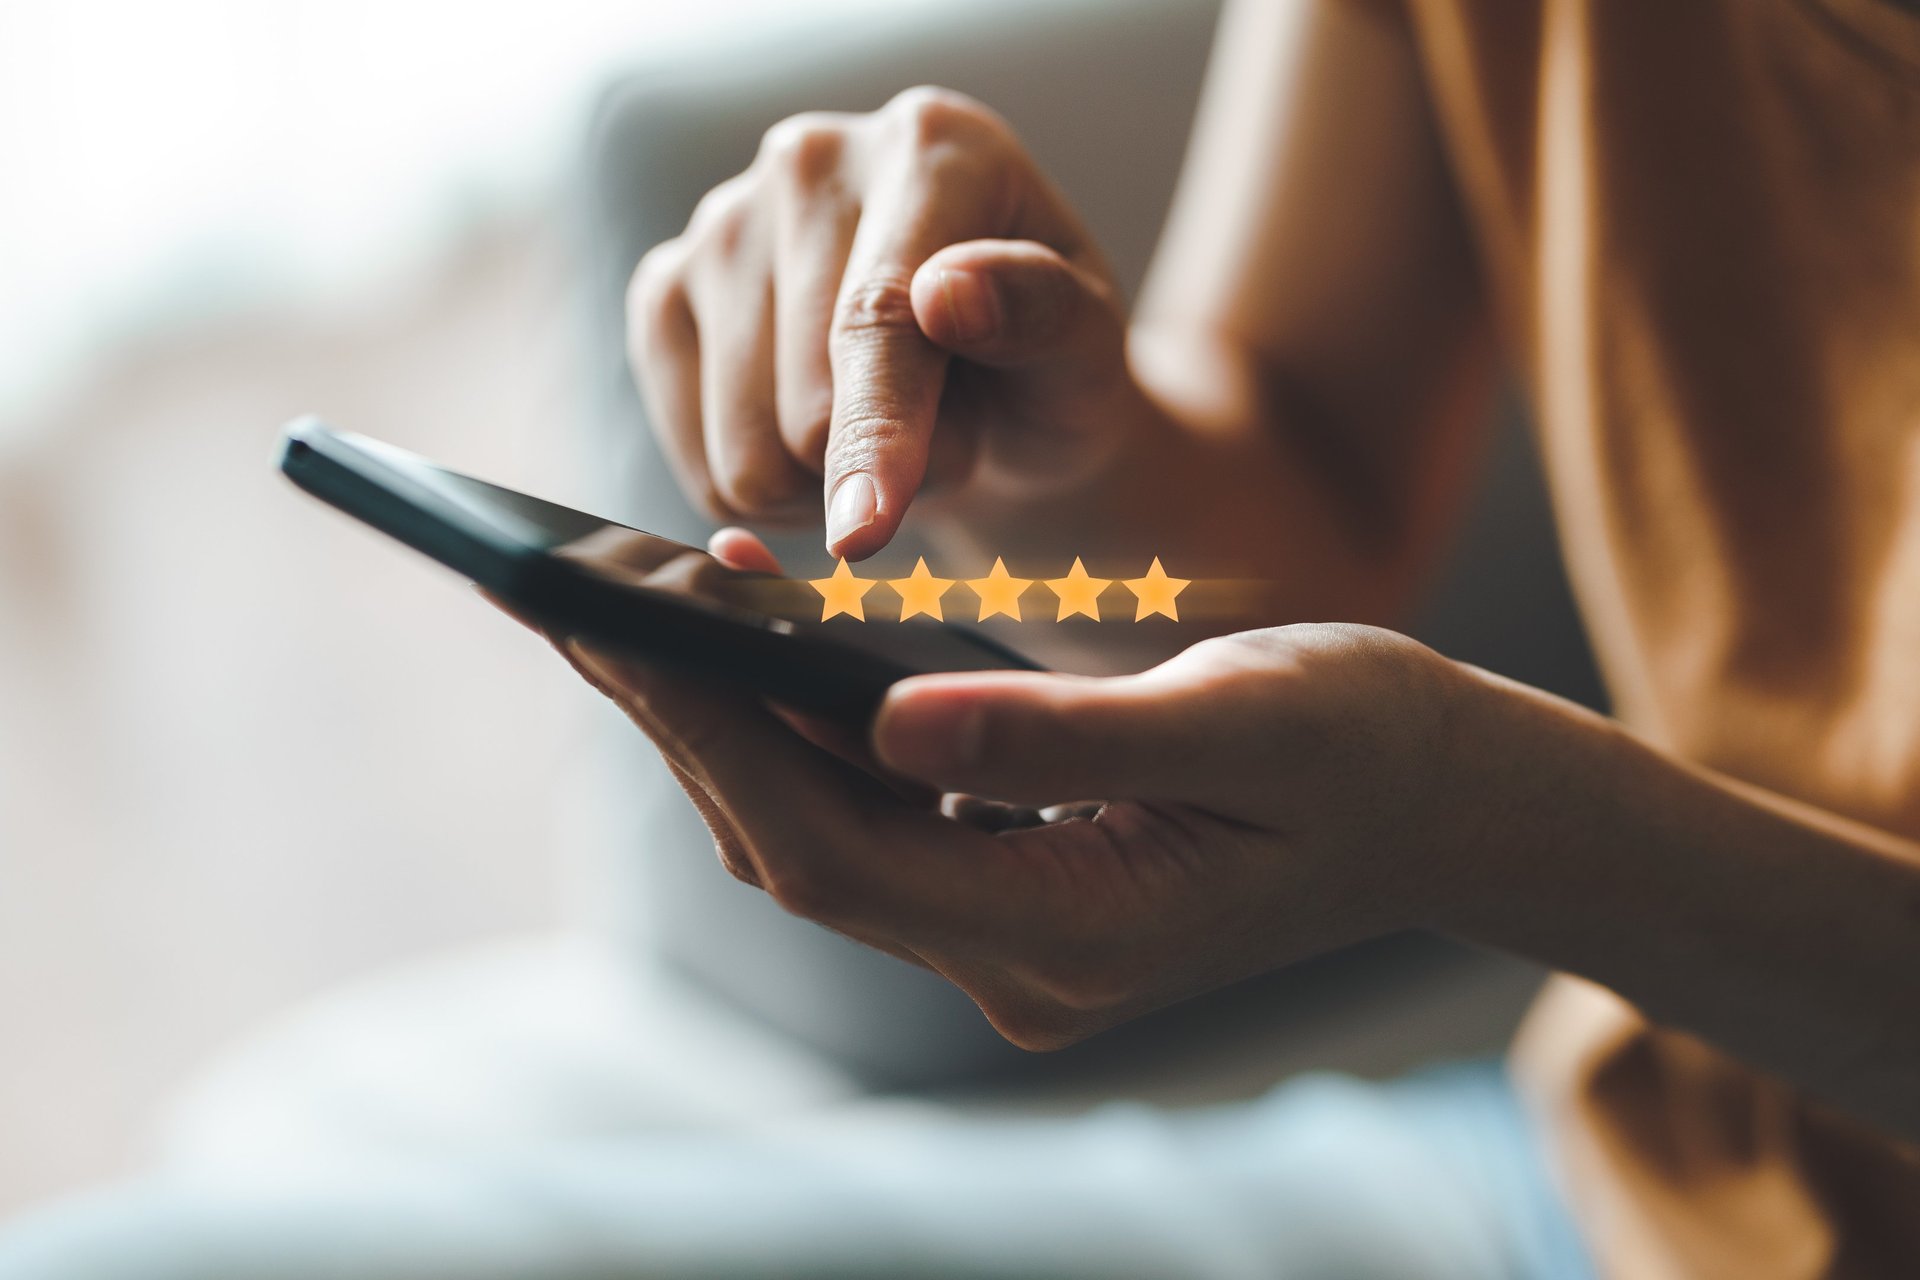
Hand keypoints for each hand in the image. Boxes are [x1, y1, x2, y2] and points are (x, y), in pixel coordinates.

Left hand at [557, 553, 1469, 1047]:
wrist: (1455, 804)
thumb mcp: (1237, 718)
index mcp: (1069, 934)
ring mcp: (1016, 937)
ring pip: (823, 837)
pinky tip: (767, 645)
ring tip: (643, 601)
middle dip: (684, 722)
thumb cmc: (1373, 745)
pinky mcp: (1020, 891)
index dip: (708, 734)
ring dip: (732, 725)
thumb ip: (1056, 735)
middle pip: (799, 848)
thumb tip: (878, 718)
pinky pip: (874, 819)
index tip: (610, 621)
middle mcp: (1020, 962)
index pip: (829, 845)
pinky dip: (806, 734)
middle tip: (580, 591)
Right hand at [627, 86, 1148, 559]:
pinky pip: (703, 468)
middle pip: (805, 402)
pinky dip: (774, 495)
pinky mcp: (664, 295)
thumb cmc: (1049, 365)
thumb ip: (1043, 314)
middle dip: (891, 463)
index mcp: (931, 144)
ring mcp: (721, 224)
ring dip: (833, 486)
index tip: (864, 534)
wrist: (995, 391)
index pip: (878, 315)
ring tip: (890, 432)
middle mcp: (810, 160)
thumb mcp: (1089, 348)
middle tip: (951, 432)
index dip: (876, 433)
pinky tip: (823, 439)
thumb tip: (947, 294)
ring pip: (745, 451)